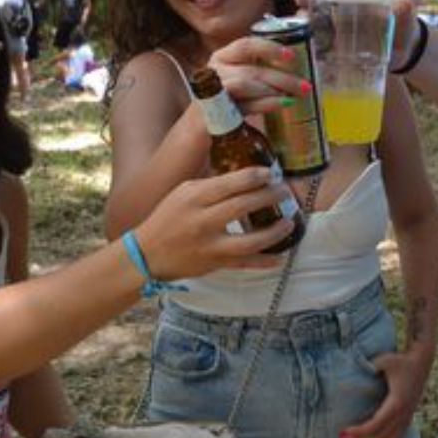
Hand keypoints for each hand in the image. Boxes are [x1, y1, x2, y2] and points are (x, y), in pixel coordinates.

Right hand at [132, 167, 293, 279]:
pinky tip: (281, 256)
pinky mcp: (215, 264)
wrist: (147, 254)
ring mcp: (210, 245)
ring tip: (289, 222)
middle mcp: (203, 221)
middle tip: (285, 192)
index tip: (270, 173)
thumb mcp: (184, 192)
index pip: (230, 183)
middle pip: (244, 206)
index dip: (255, 176)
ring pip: (250, 240)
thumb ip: (212, 185)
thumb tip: (245, 175)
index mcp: (195, 198)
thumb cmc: (167, 218)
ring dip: (275, 231)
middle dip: (270, 196)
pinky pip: (245, 264)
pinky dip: (265, 261)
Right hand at [207, 36, 308, 114]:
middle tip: (305, 86)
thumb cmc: (227, 105)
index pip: (247, 45)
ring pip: (248, 83)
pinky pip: (246, 103)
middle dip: (283, 77)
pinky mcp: (215, 109)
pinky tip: (284, 103)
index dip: (270, 47)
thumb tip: (297, 74)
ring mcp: (213, 89)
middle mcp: (215, 69)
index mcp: (223, 57)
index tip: (291, 55)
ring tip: (295, 96)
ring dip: (275, 89)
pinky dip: (267, 103)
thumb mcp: (243, 84)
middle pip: (253, 68)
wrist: (200, 130)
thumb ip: (261, 74)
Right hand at [294, 0, 418, 68]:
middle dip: (303, 16)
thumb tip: (404, 3)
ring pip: (315, 31)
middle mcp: (342, 15)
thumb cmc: (405, 30)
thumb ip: (405, 13)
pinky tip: (302, 60)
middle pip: (317, 12)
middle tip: (294, 23)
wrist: (406, 52)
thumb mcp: (406, 20)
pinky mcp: (338, 51)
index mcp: (355, 1)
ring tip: (294, 41)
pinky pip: (321, 50)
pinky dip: (312, 54)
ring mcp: (339, 33)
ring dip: (303, 35)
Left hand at [339, 346, 432, 437]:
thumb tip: (358, 372)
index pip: (376, 425)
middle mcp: (404, 413)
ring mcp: (408, 417)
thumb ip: (371, 365)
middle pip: (382, 437)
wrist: (421, 360)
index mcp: (397, 402)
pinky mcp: (409, 417)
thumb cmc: (400, 359)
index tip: (345, 431)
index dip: (360, 432)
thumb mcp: (384, 360)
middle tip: (343, 437)